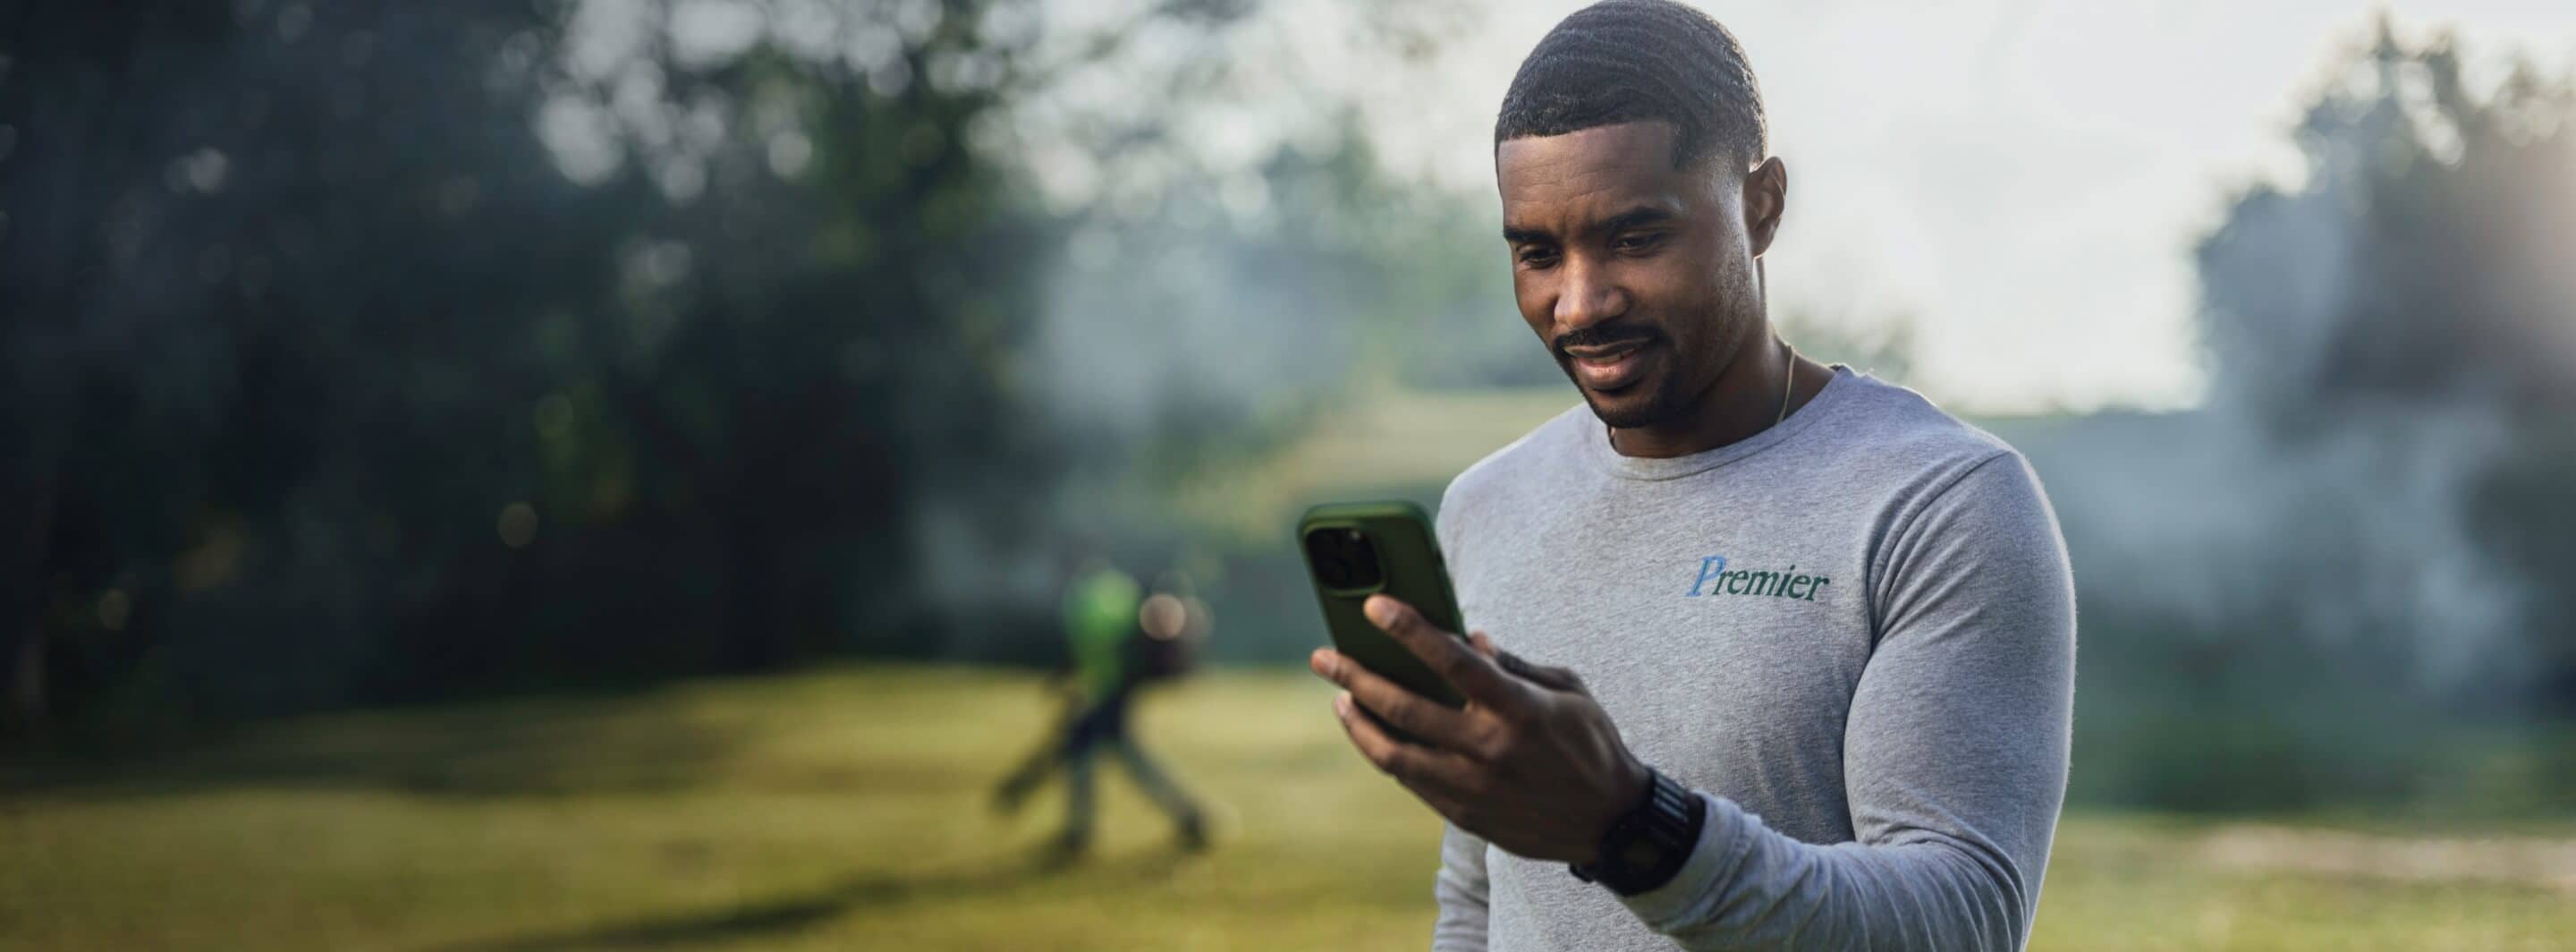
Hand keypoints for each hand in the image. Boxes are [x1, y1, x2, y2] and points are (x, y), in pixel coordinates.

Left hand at [1308, 595, 1649, 864]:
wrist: (1611, 822)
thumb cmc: (1590, 743)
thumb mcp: (1566, 690)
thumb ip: (1513, 663)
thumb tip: (1467, 639)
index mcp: (1519, 709)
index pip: (1452, 661)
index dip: (1409, 629)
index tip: (1373, 605)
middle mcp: (1490, 749)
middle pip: (1405, 708)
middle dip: (1355, 676)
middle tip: (1324, 656)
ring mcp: (1473, 787)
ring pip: (1393, 753)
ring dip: (1358, 723)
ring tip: (1341, 698)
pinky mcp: (1465, 814)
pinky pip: (1410, 780)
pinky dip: (1385, 753)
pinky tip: (1371, 732)